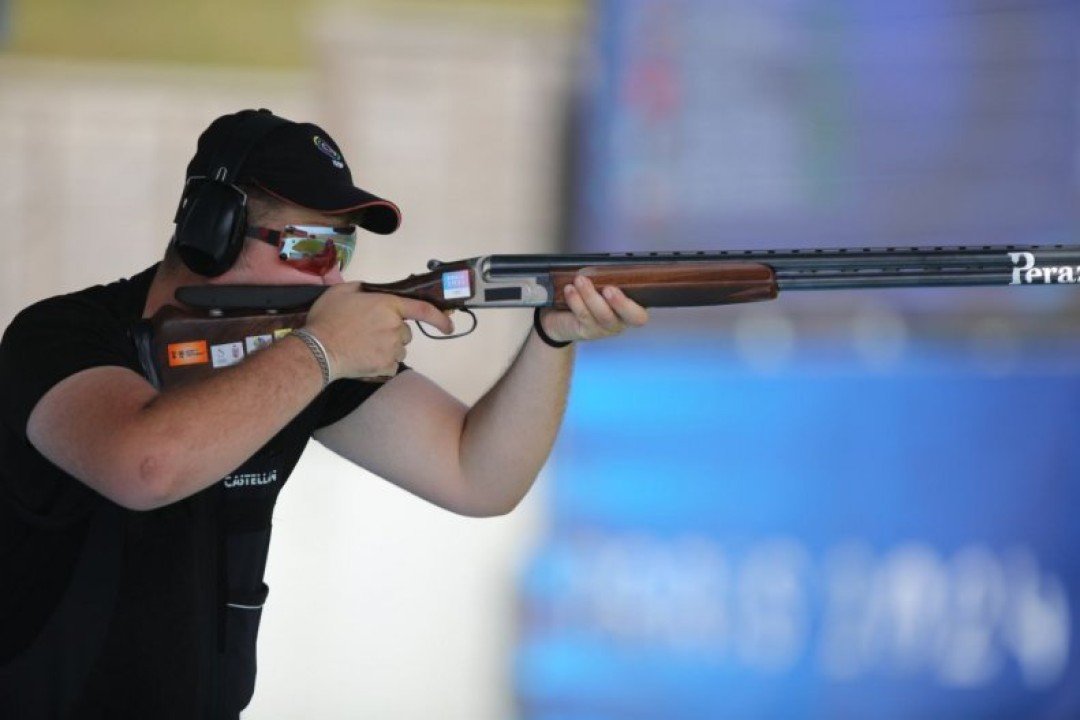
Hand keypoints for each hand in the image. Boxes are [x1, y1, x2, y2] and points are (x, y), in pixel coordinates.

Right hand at [303, 283, 453, 379]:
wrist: (318, 350)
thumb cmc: (328, 318)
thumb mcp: (342, 291)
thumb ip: (364, 288)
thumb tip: (371, 292)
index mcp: (388, 306)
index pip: (423, 309)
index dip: (439, 318)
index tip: (449, 326)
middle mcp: (395, 328)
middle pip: (405, 332)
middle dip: (392, 333)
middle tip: (368, 333)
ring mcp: (392, 349)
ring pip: (398, 349)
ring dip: (387, 348)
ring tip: (362, 346)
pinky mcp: (386, 367)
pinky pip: (391, 365)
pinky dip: (381, 364)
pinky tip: (364, 358)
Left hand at [538, 275, 648, 343]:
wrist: (561, 317)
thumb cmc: (586, 297)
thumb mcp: (600, 286)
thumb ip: (608, 279)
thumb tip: (608, 266)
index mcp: (628, 310)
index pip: (640, 314)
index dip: (632, 305)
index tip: (617, 289)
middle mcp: (620, 322)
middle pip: (628, 318)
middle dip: (619, 303)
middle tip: (608, 288)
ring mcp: (604, 329)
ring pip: (603, 315)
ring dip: (591, 295)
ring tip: (580, 280)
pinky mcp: (586, 331)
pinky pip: (584, 316)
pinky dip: (576, 301)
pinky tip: (569, 290)